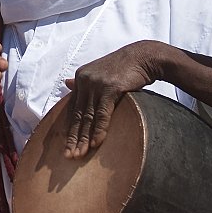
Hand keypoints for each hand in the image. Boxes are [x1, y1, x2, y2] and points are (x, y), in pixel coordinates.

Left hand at [62, 40, 162, 158]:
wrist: (145, 56)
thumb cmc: (125, 67)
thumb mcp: (100, 72)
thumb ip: (84, 82)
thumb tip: (67, 83)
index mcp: (81, 77)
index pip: (73, 108)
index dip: (69, 128)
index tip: (66, 145)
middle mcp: (84, 80)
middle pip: (78, 114)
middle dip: (72, 137)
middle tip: (68, 156)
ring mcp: (96, 84)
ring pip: (88, 117)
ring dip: (83, 138)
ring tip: (79, 155)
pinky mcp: (109, 88)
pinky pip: (102, 114)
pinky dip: (99, 130)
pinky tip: (95, 143)